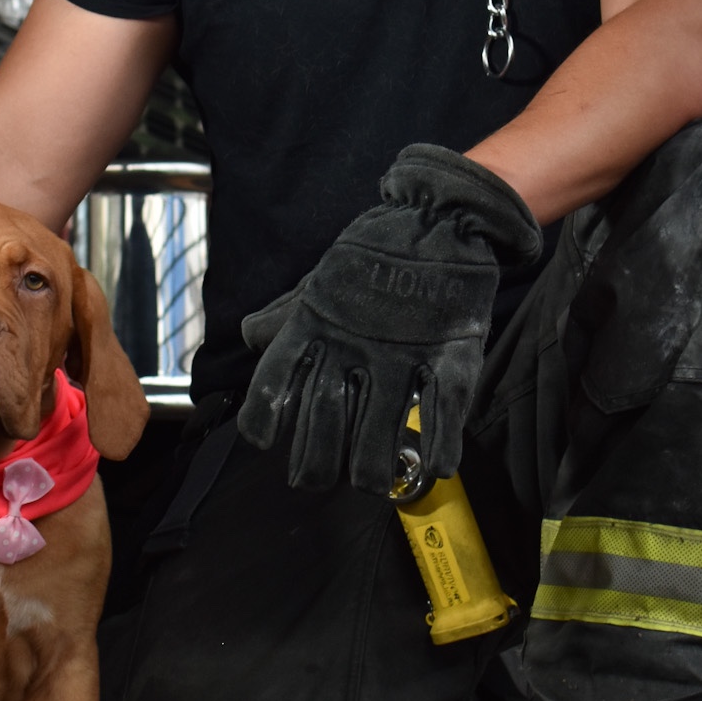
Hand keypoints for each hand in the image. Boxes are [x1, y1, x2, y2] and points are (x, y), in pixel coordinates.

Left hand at [238, 145, 540, 494]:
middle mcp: (353, 346)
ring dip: (372, 471)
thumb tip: (249, 336)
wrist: (441, 218)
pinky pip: (443, 415)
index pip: (273, 384)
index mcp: (315, 326)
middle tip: (316, 479)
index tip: (263, 440)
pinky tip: (434, 467)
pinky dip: (439, 449)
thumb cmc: (374, 252)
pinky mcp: (452, 357)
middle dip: (315, 465)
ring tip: (372, 483)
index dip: (262, 421)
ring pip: (379, 433)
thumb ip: (286, 315)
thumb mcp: (321, 281)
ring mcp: (403, 355)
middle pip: (323, 425)